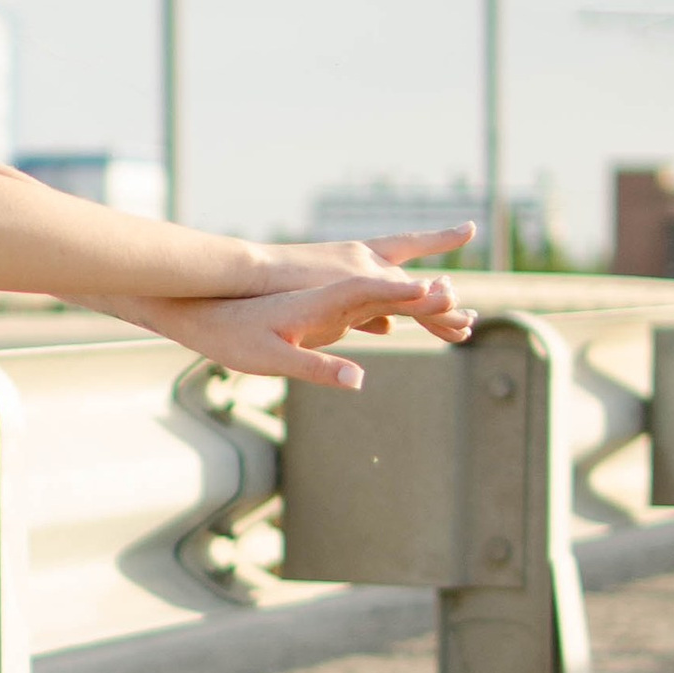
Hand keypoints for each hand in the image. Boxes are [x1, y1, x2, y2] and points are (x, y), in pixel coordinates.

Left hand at [142, 250, 476, 392]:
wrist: (207, 314)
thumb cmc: (237, 336)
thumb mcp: (274, 358)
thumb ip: (317, 368)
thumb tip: (358, 380)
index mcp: (326, 301)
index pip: (378, 294)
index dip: (412, 295)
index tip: (445, 292)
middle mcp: (333, 295)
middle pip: (391, 294)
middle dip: (429, 300)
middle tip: (467, 310)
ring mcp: (330, 302)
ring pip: (383, 301)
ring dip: (416, 307)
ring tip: (451, 316)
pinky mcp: (321, 313)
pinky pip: (365, 310)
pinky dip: (389, 314)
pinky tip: (396, 324)